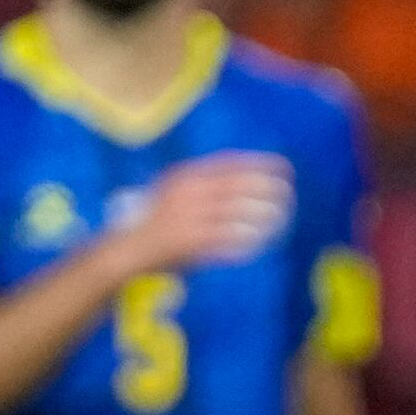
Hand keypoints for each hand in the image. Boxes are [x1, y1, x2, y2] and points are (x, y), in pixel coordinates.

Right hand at [113, 153, 293, 278]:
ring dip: (263, 214)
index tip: (283, 167)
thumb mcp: (176, 193)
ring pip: (238, 212)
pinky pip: (229, 238)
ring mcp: (190, 217)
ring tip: (280, 217)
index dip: (259, 164)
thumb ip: (204, 186)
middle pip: (238, 186)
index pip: (229, 164)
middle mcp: (188, 193)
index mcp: (184, 176)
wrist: (127, 250)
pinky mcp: (192, 242)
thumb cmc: (156, 222)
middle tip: (288, 193)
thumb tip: (247, 181)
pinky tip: (259, 240)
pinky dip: (247, 239)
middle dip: (267, 188)